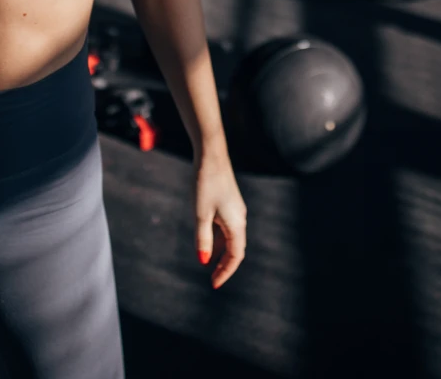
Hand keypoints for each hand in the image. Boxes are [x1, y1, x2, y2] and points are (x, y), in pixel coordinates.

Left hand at [194, 156, 245, 288]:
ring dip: (220, 253)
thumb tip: (203, 261)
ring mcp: (235, 211)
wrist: (211, 155)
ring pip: (230, 239)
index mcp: (236, 224)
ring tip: (208, 265)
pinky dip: (218, 240)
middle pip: (235, 249)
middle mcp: (240, 219)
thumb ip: (202, 239)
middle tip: (212, 280)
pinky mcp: (229, 203)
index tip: (214, 285)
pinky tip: (207, 243)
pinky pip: (226, 228)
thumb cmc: (205, 184)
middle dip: (224, 266)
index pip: (235, 256)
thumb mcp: (200, 214)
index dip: (226, 272)